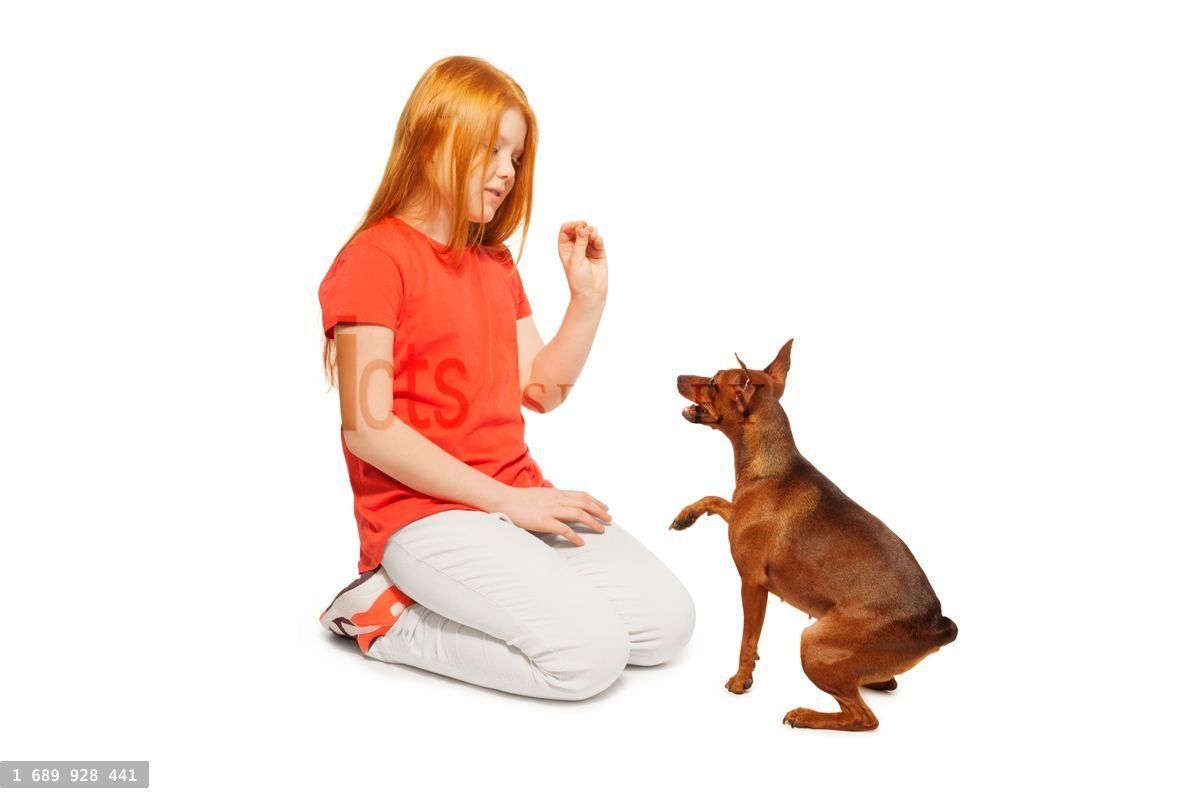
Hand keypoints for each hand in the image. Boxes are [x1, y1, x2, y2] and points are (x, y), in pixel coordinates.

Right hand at [495, 486, 611, 544]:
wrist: (504, 500)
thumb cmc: (520, 499)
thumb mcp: (540, 493)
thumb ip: (552, 496)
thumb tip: (560, 497)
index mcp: (557, 493)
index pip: (582, 495)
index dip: (596, 501)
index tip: (605, 508)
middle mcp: (557, 499)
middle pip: (585, 503)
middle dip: (600, 512)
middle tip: (609, 520)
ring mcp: (551, 510)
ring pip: (579, 514)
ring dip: (592, 522)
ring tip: (601, 530)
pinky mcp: (544, 521)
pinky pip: (564, 529)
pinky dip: (575, 536)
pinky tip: (581, 542)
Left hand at [557, 220, 607, 306]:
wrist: (591, 292)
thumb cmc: (578, 278)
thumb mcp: (576, 259)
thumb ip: (580, 243)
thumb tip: (582, 228)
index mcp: (565, 247)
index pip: (565, 229)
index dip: (572, 225)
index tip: (579, 226)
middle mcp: (576, 246)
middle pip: (578, 228)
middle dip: (584, 227)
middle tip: (588, 232)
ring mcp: (587, 248)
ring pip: (589, 232)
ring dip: (592, 231)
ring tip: (594, 237)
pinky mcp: (598, 251)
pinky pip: (598, 239)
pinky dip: (598, 238)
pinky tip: (598, 241)